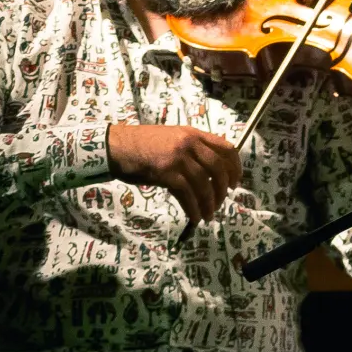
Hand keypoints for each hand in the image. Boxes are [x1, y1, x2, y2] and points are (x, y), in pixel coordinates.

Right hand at [106, 124, 242, 224]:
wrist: (116, 147)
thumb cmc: (142, 145)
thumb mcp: (172, 139)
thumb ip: (192, 150)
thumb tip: (210, 173)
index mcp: (193, 134)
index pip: (226, 148)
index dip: (235, 167)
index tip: (235, 182)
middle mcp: (188, 144)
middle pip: (218, 169)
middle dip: (223, 189)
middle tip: (222, 202)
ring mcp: (178, 158)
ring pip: (204, 185)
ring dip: (209, 204)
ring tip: (208, 216)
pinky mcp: (167, 174)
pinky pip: (187, 195)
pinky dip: (194, 209)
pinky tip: (195, 217)